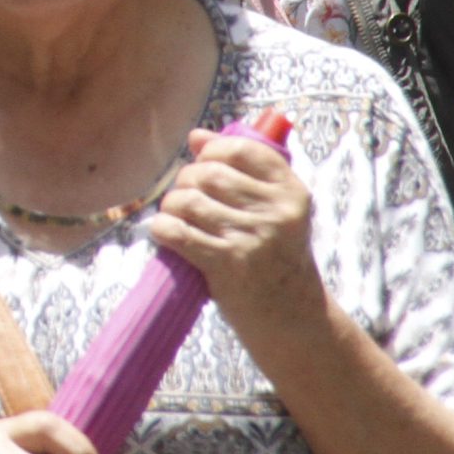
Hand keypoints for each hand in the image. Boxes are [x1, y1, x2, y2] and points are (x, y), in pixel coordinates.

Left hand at [148, 129, 324, 340]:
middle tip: (186, 201)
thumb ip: (241, 171)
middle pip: (208, 174)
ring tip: (178, 219)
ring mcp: (252, 238)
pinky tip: (167, 235)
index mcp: (291, 192)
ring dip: (171, 208)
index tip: (203, 164)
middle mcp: (276, 212)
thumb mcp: (275, 212)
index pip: (242, 150)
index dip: (212, 151)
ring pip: (187, 201)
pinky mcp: (228, 263)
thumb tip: (196, 136)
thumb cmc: (275, 258)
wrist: (291, 317)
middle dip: (186, 182)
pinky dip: (162, 230)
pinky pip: (176, 232)